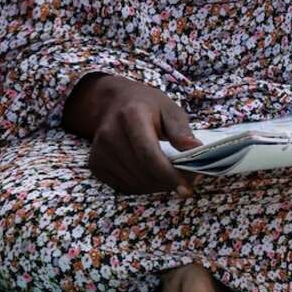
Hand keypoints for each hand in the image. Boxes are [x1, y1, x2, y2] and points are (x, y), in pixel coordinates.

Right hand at [69, 75, 200, 196]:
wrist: (113, 102)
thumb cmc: (146, 106)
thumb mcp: (169, 109)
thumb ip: (181, 130)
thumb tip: (196, 150)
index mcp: (131, 115)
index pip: (149, 154)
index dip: (168, 174)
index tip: (187, 188)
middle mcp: (110, 134)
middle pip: (143, 172)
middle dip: (167, 181)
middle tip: (184, 179)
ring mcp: (100, 150)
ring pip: (134, 183)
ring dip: (155, 185)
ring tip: (167, 173)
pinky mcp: (95, 163)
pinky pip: (123, 186)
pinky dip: (141, 186)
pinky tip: (149, 173)